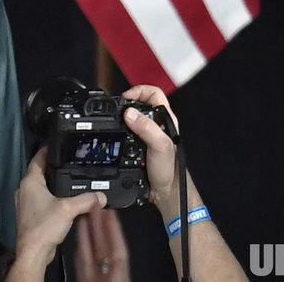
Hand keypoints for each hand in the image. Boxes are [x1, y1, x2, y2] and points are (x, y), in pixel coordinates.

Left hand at [14, 149, 106, 270]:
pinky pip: (42, 200)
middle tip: (68, 164)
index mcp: (29, 182)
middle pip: (39, 173)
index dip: (47, 151)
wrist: (34, 251)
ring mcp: (26, 203)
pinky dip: (52, 198)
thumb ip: (86, 200)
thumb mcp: (69, 209)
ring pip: (41, 188)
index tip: (56, 145)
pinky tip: (65, 202)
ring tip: (69, 181)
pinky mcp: (31, 215)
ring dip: (53, 185)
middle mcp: (24, 190)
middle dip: (52, 169)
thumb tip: (101, 196)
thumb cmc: (45, 226)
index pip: (37, 159)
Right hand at [73, 208, 130, 281]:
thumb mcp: (119, 281)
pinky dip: (81, 248)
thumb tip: (118, 259)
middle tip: (94, 206)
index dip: (114, 227)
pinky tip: (77, 238)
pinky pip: (83, 261)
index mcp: (120, 272)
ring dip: (87, 233)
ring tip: (82, 216)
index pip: (118, 246)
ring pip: (92, 250)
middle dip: (99, 224)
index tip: (109, 211)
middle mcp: (109, 271)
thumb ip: (118, 268)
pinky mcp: (87, 278)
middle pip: (104, 244)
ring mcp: (98, 275)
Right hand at [122, 84, 180, 207]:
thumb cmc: (169, 171)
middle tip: (115, 111)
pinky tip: (115, 137)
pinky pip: (126, 132)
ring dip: (121, 119)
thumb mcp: (160, 146)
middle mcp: (156, 125)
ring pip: (132, 117)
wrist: (166, 192)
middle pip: (140, 103)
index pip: (153, 93)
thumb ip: (147, 129)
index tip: (125, 99)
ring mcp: (147, 134)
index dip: (138, 91)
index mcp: (165, 120)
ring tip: (113, 123)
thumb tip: (129, 113)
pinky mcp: (138, 144)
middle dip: (126, 104)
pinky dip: (118, 131)